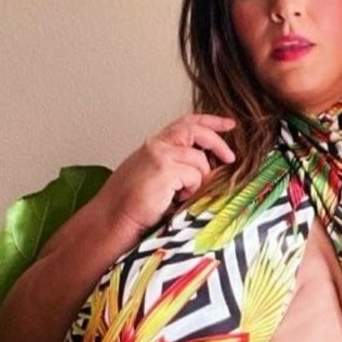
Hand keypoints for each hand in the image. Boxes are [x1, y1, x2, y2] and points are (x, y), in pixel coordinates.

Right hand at [99, 112, 236, 234]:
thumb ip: (176, 166)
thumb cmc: (130, 206)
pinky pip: (195, 177)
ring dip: (198, 181)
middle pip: (197, 130)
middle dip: (218, 142)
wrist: (112, 219)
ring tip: (181, 196)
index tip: (229, 124)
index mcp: (154, 146)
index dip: (210, 122)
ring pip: (199, 160)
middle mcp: (156, 145)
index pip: (186, 123)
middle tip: (230, 158)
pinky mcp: (165, 170)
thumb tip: (208, 168)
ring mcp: (160, 156)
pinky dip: (191, 191)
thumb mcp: (155, 178)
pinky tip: (175, 200)